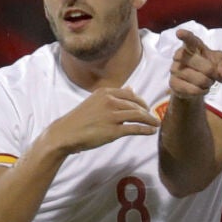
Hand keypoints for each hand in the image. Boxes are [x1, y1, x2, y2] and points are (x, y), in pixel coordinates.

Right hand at [41, 87, 159, 154]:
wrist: (66, 133)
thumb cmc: (79, 119)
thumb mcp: (95, 101)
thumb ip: (112, 96)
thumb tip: (131, 88)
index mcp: (105, 93)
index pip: (130, 94)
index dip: (141, 101)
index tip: (145, 107)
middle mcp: (110, 101)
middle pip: (136, 105)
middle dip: (146, 111)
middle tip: (152, 117)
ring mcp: (112, 116)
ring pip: (138, 116)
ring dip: (150, 120)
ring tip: (155, 124)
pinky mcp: (113, 131)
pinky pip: (135, 128)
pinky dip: (145, 129)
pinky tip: (151, 131)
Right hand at [169, 29, 221, 99]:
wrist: (194, 83)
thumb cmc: (208, 66)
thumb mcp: (220, 62)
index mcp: (192, 46)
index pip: (189, 40)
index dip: (185, 36)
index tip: (179, 33)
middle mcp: (180, 55)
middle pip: (206, 67)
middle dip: (214, 74)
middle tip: (214, 75)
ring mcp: (174, 69)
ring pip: (201, 80)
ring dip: (208, 83)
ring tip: (205, 81)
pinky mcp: (173, 83)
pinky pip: (194, 90)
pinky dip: (202, 91)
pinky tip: (200, 88)